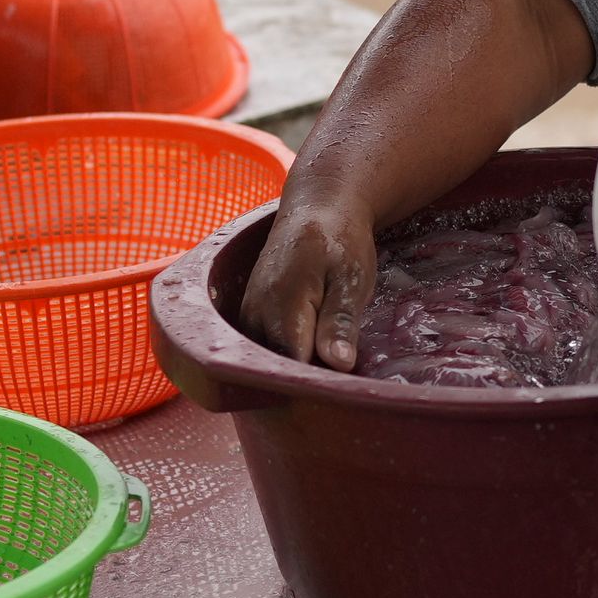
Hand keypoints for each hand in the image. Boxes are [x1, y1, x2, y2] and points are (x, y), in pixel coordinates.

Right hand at [242, 180, 378, 370]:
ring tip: (331, 364)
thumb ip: (339, 323)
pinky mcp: (249, 316)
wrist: (316, 209)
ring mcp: (247, 317)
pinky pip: (266, 350)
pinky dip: (289, 356)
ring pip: (271, 362)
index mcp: (281, 309)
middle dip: (308, 380)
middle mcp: (254, 317)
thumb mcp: (350, 279)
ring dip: (298, 368)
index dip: (318, 383)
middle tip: (344, 379)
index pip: (293, 369)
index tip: (345, 388)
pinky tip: (315, 353)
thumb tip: (338, 366)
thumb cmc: (340, 241)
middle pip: (278, 370)